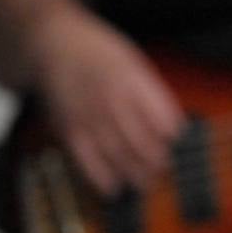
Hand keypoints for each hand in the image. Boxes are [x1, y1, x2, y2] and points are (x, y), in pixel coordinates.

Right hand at [30, 8, 184, 194]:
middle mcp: (110, 98)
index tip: (177, 144)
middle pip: (139, 138)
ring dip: (133, 172)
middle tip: (164, 170)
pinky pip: (86, 157)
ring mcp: (88, 114)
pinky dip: (101, 176)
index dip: (170, 134)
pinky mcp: (68, 127)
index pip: (159, 114)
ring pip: (116, 152)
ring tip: (146, 183)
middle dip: (155, 160)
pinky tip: (113, 188)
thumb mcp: (133, 62)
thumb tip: (173, 126)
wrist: (53, 45)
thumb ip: (151, 93)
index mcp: (132, 79)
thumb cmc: (99, 52)